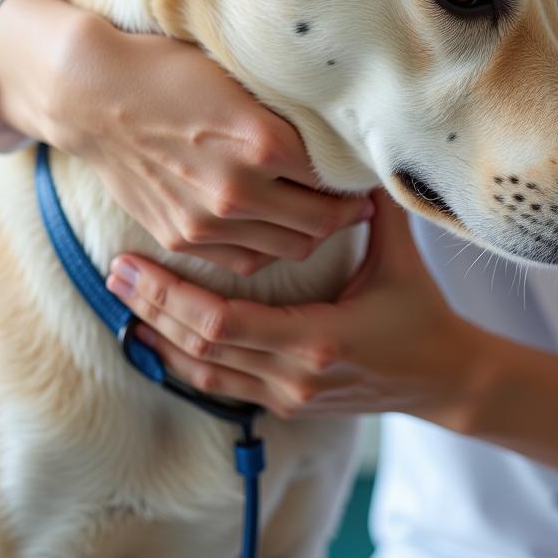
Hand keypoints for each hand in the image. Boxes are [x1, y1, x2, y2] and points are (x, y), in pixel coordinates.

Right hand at [0, 0, 373, 274]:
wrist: (91, 94)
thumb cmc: (168, 71)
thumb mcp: (240, 78)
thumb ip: (288, 117)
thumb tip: (339, 133)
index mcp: (262, 142)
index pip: (336, 178)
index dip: (358, 179)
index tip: (367, 175)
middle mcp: (238, 189)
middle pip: (322, 223)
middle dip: (347, 215)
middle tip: (356, 203)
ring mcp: (206, 221)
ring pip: (289, 248)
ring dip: (312, 235)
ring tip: (320, 215)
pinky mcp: (181, 237)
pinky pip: (247, 260)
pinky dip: (269, 248)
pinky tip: (276, 227)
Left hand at [105, 190, 485, 425]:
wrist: (442, 377)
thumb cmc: (421, 313)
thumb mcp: (400, 257)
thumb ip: (373, 205)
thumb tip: (352, 153)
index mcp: (318, 338)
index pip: (223, 323)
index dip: (173, 295)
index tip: (135, 264)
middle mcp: (293, 376)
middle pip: (200, 348)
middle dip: (152, 310)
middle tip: (115, 275)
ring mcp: (287, 396)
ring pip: (202, 374)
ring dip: (160, 338)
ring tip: (124, 303)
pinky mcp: (285, 403)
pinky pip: (220, 387)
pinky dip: (184, 362)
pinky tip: (159, 337)